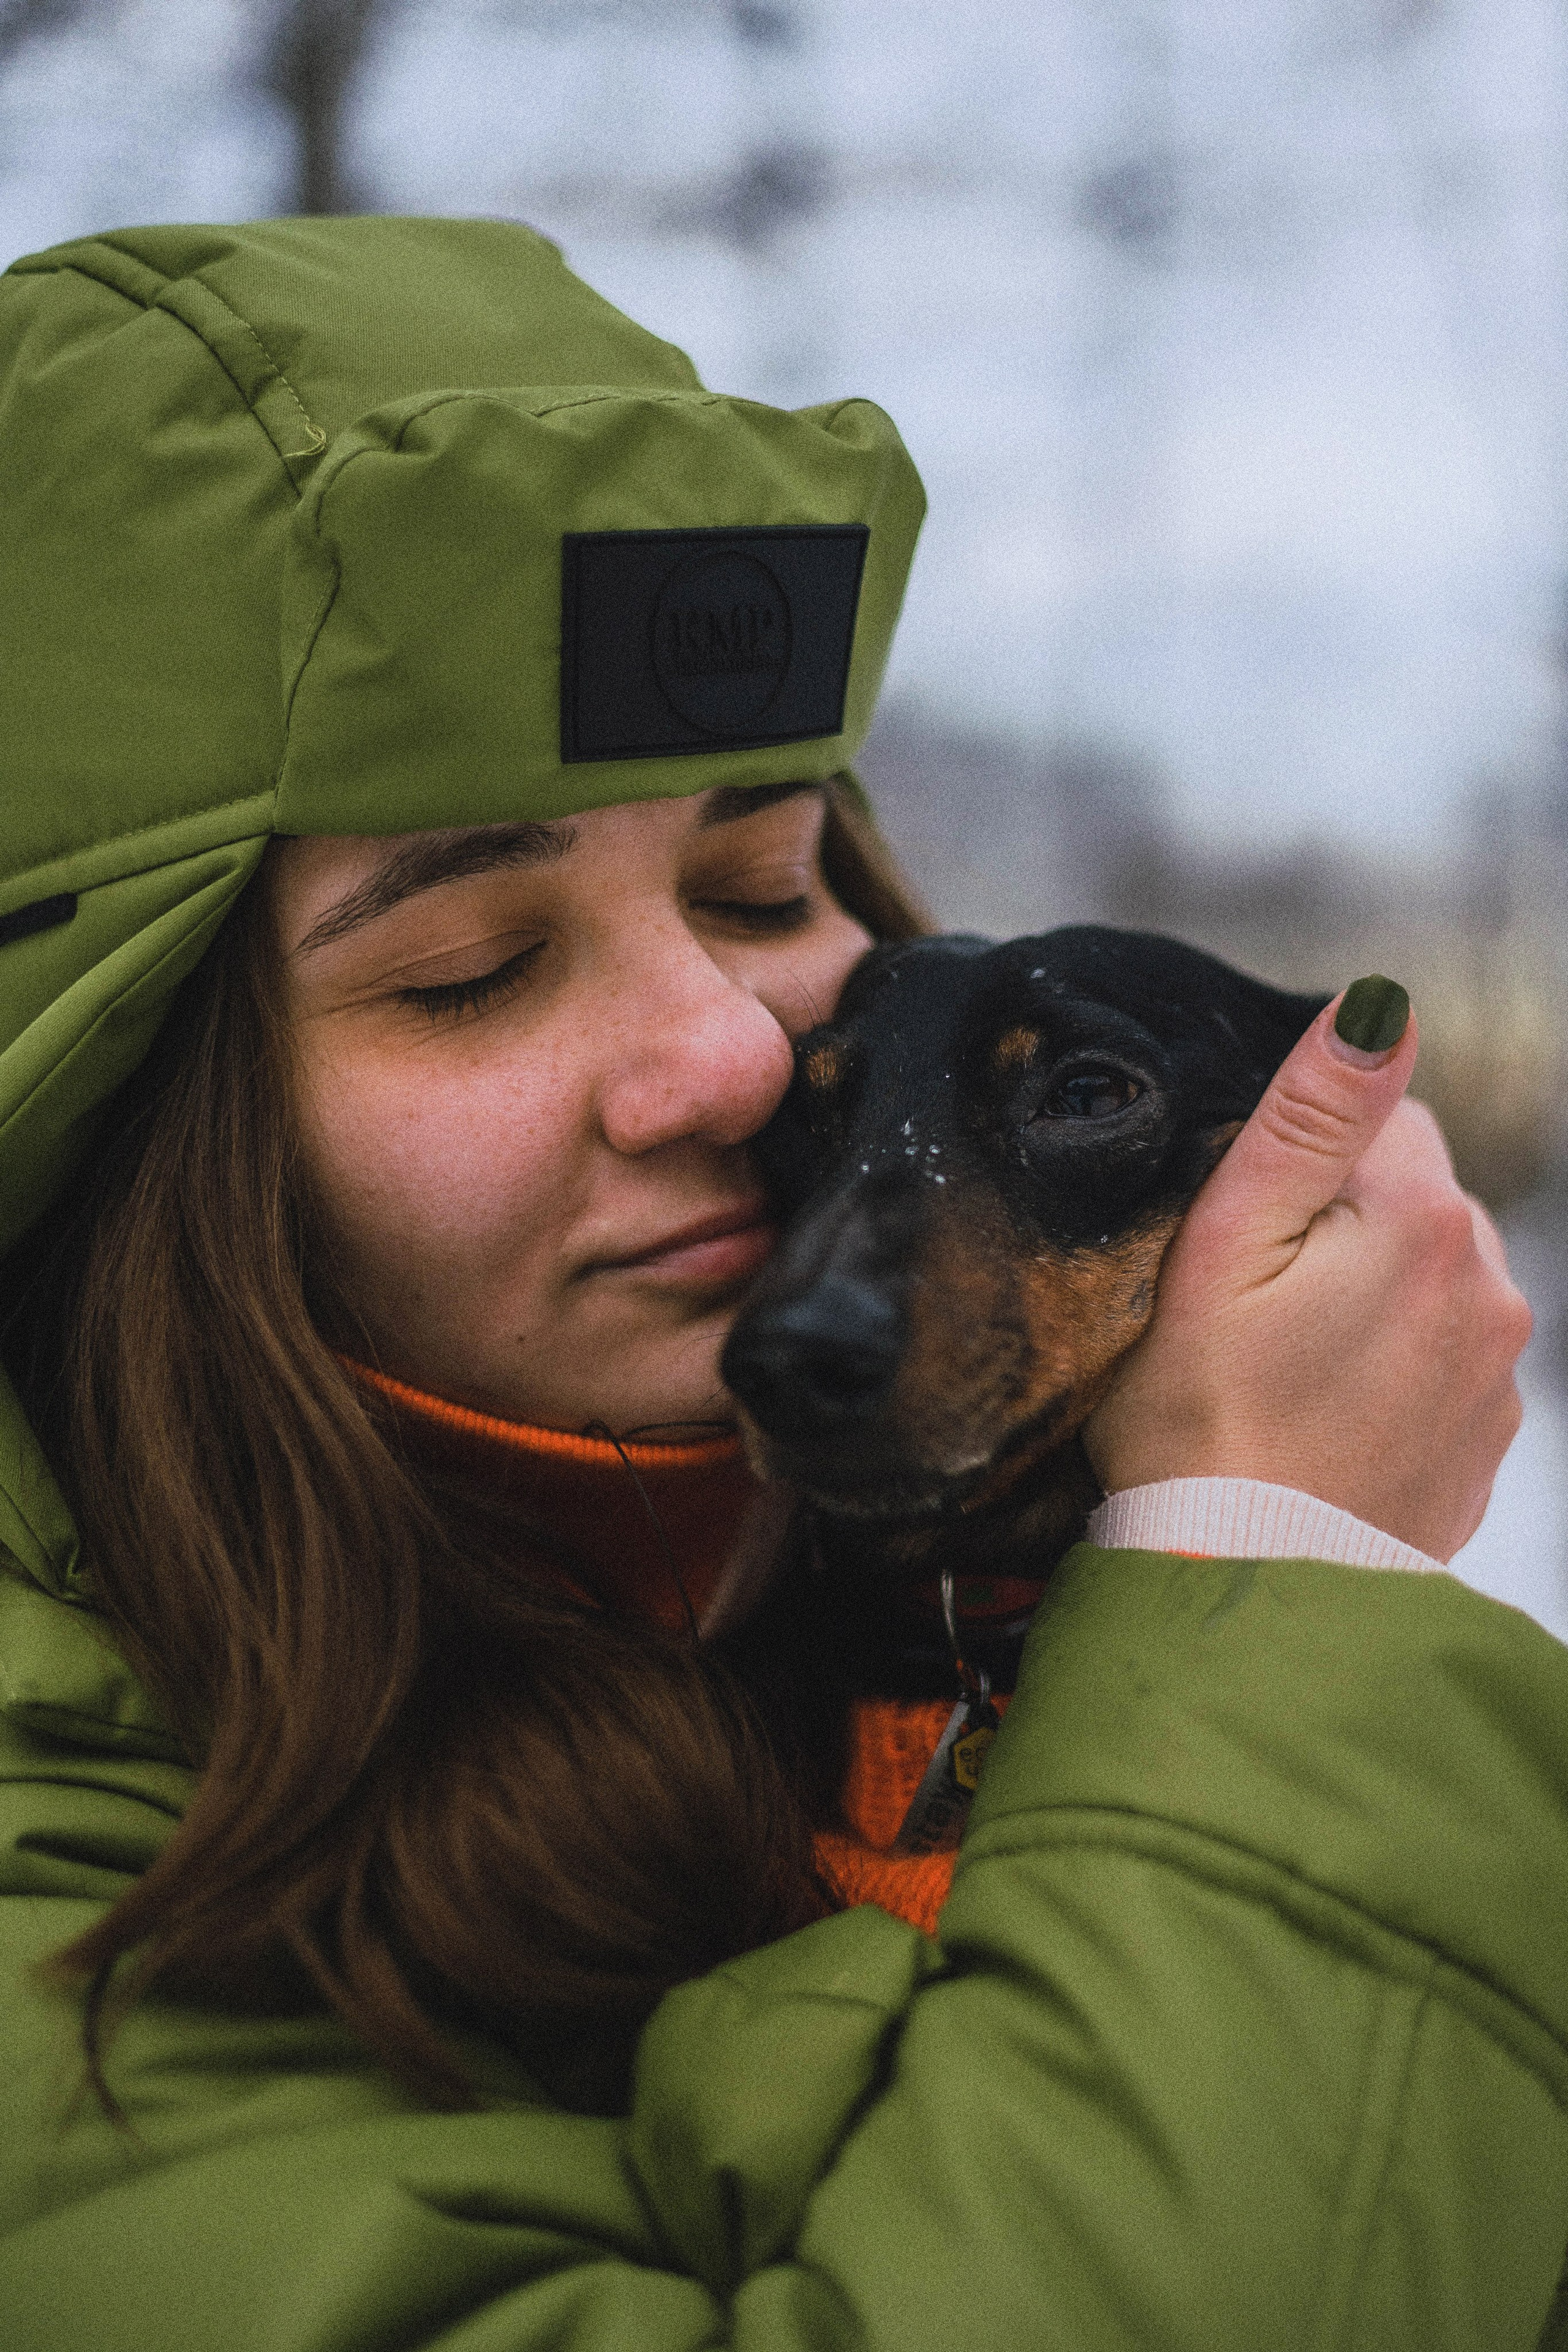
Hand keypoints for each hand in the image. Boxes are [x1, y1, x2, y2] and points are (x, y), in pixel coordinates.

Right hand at [1083, 989, 1531, 1561]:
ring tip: (1282, 1371)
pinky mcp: (1484, 1442)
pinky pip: (1437, 1364)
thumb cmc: (1201, 1420)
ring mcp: (1496, 1376)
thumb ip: (1309, 1115)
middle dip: (1341, 1229)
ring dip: (1367, 1300)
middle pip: (1410, 1199)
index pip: (1378, 1120)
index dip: (1295, 1167)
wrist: (1239, 1590)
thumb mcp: (1225, 1244)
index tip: (1241, 1241)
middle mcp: (1489, 1288)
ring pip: (1427, 1282)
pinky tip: (1319, 1417)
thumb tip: (1383, 1004)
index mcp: (1425, 1220)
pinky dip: (1386, 1374)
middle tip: (1250, 1309)